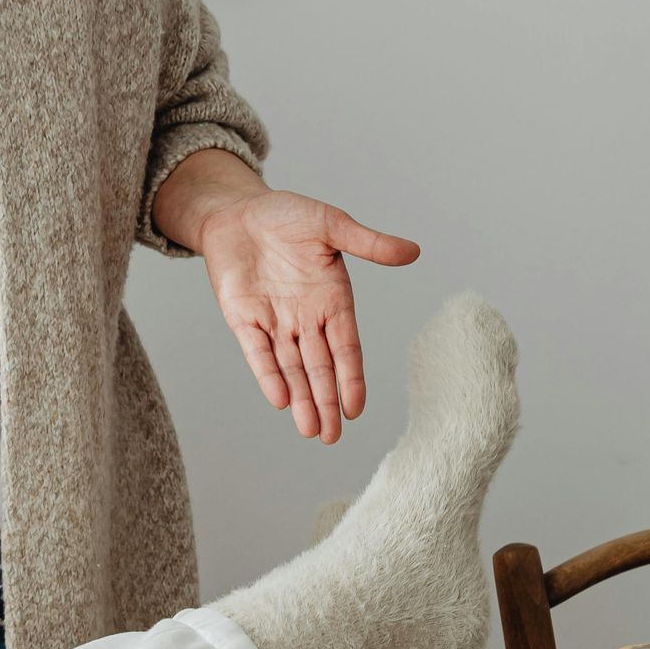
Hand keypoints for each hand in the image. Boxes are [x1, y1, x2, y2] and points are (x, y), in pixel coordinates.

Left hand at [197, 190, 419, 441]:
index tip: (356, 409)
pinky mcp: (243, 319)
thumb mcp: (331, 225)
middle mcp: (305, 319)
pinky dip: (267, 375)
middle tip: (332, 437)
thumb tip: (413, 252)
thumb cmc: (286, 215)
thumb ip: (367, 243)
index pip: (345, 349)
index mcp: (332, 301)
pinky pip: (257, 353)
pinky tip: (279, 401)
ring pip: (291, 369)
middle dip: (326, 403)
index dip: (351, 378)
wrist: (236, 210)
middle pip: (319, 369)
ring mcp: (274, 321)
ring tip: (312, 431)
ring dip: (301, 400)